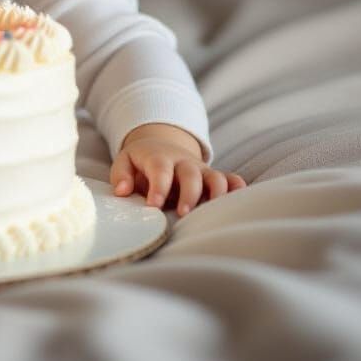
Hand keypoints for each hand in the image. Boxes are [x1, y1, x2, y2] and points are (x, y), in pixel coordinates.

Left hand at [111, 122, 246, 216]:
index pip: (160, 169)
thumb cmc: (141, 161)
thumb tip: (122, 191)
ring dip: (217, 195)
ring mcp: (201, 171)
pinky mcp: (214, 178)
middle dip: (189, 194)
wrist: (161, 145)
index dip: (159, 187)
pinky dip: (238, 190)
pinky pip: (232, 181)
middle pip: (191, 174)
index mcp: (159, 158)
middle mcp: (183, 163)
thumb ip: (121, 174)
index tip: (154, 205)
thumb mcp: (125, 160)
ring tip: (211, 216)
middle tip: (183, 214)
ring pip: (216, 178)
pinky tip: (238, 203)